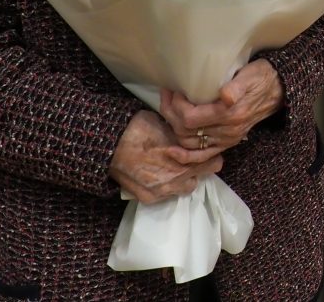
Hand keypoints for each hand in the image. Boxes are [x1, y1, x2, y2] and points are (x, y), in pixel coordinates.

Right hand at [109, 110, 223, 203]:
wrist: (110, 145)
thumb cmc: (139, 129)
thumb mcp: (169, 126)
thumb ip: (186, 137)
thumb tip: (198, 138)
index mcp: (184, 158)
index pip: (213, 163)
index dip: (211, 155)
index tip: (208, 150)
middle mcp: (176, 178)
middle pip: (201, 177)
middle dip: (199, 167)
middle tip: (192, 157)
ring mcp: (162, 190)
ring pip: (186, 187)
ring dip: (185, 178)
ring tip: (176, 167)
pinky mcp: (149, 198)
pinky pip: (168, 195)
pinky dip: (168, 186)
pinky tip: (161, 175)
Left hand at [158, 58, 283, 152]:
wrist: (278, 91)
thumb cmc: (262, 78)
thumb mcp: (251, 75)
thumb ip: (237, 86)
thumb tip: (226, 96)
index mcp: (231, 114)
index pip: (190, 117)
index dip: (176, 105)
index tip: (173, 88)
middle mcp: (228, 131)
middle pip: (185, 131)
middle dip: (170, 113)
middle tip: (167, 94)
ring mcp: (227, 139)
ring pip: (189, 143)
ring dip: (173, 127)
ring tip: (170, 108)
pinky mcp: (227, 143)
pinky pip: (202, 156)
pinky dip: (185, 156)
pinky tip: (173, 151)